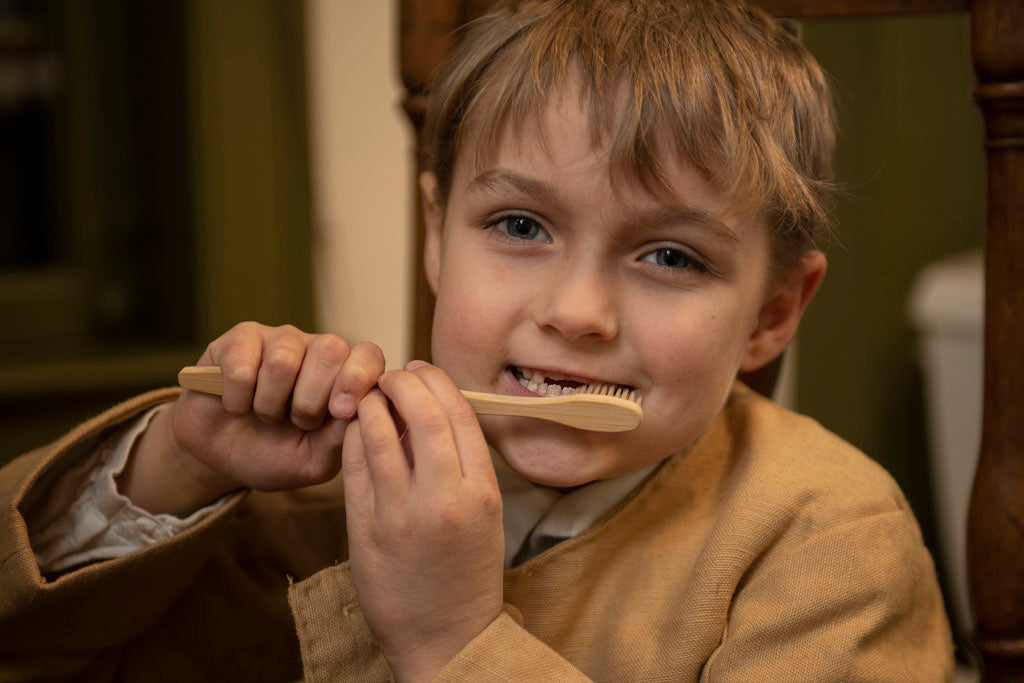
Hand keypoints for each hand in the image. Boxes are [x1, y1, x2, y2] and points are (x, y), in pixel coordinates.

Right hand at [120, 322, 385, 515]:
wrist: (221, 459)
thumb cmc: (275, 455)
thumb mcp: (314, 461)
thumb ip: (341, 437)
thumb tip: (359, 409)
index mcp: (345, 375)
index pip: (369, 355)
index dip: (359, 378)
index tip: (341, 411)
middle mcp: (316, 350)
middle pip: (330, 349)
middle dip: (310, 400)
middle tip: (296, 422)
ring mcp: (278, 340)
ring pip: (284, 359)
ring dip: (271, 403)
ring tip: (265, 416)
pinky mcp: (238, 340)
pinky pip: (241, 363)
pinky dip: (237, 398)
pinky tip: (236, 405)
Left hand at [342, 361, 503, 680]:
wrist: (445, 636)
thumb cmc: (467, 571)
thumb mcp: (484, 513)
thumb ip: (462, 463)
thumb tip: (429, 408)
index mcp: (481, 492)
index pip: (459, 414)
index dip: (437, 382)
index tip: (421, 370)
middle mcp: (444, 498)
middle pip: (422, 414)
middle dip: (403, 383)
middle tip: (392, 376)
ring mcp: (401, 514)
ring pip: (380, 433)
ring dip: (372, 404)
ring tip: (370, 396)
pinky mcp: (365, 529)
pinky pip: (354, 465)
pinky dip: (354, 436)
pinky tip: (355, 428)